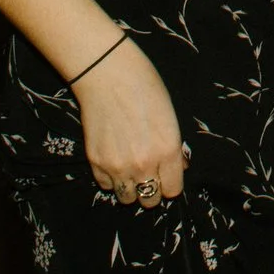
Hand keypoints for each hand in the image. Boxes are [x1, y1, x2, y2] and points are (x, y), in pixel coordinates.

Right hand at [75, 34, 189, 205]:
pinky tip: (114, 159)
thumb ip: (174, 147)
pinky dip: (111, 178)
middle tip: (149, 173)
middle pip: (150, 200)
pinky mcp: (96, 162)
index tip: (167, 175)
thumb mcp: (169, 116)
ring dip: (131, 188)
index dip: (171, 183)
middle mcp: (143, 164)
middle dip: (152, 189)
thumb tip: (177, 167)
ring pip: (127, 198)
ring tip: (130, 169)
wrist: (107, 73)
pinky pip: (106, 186)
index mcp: (167, 150)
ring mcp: (117, 166)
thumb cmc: (144, 87)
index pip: (173, 190)